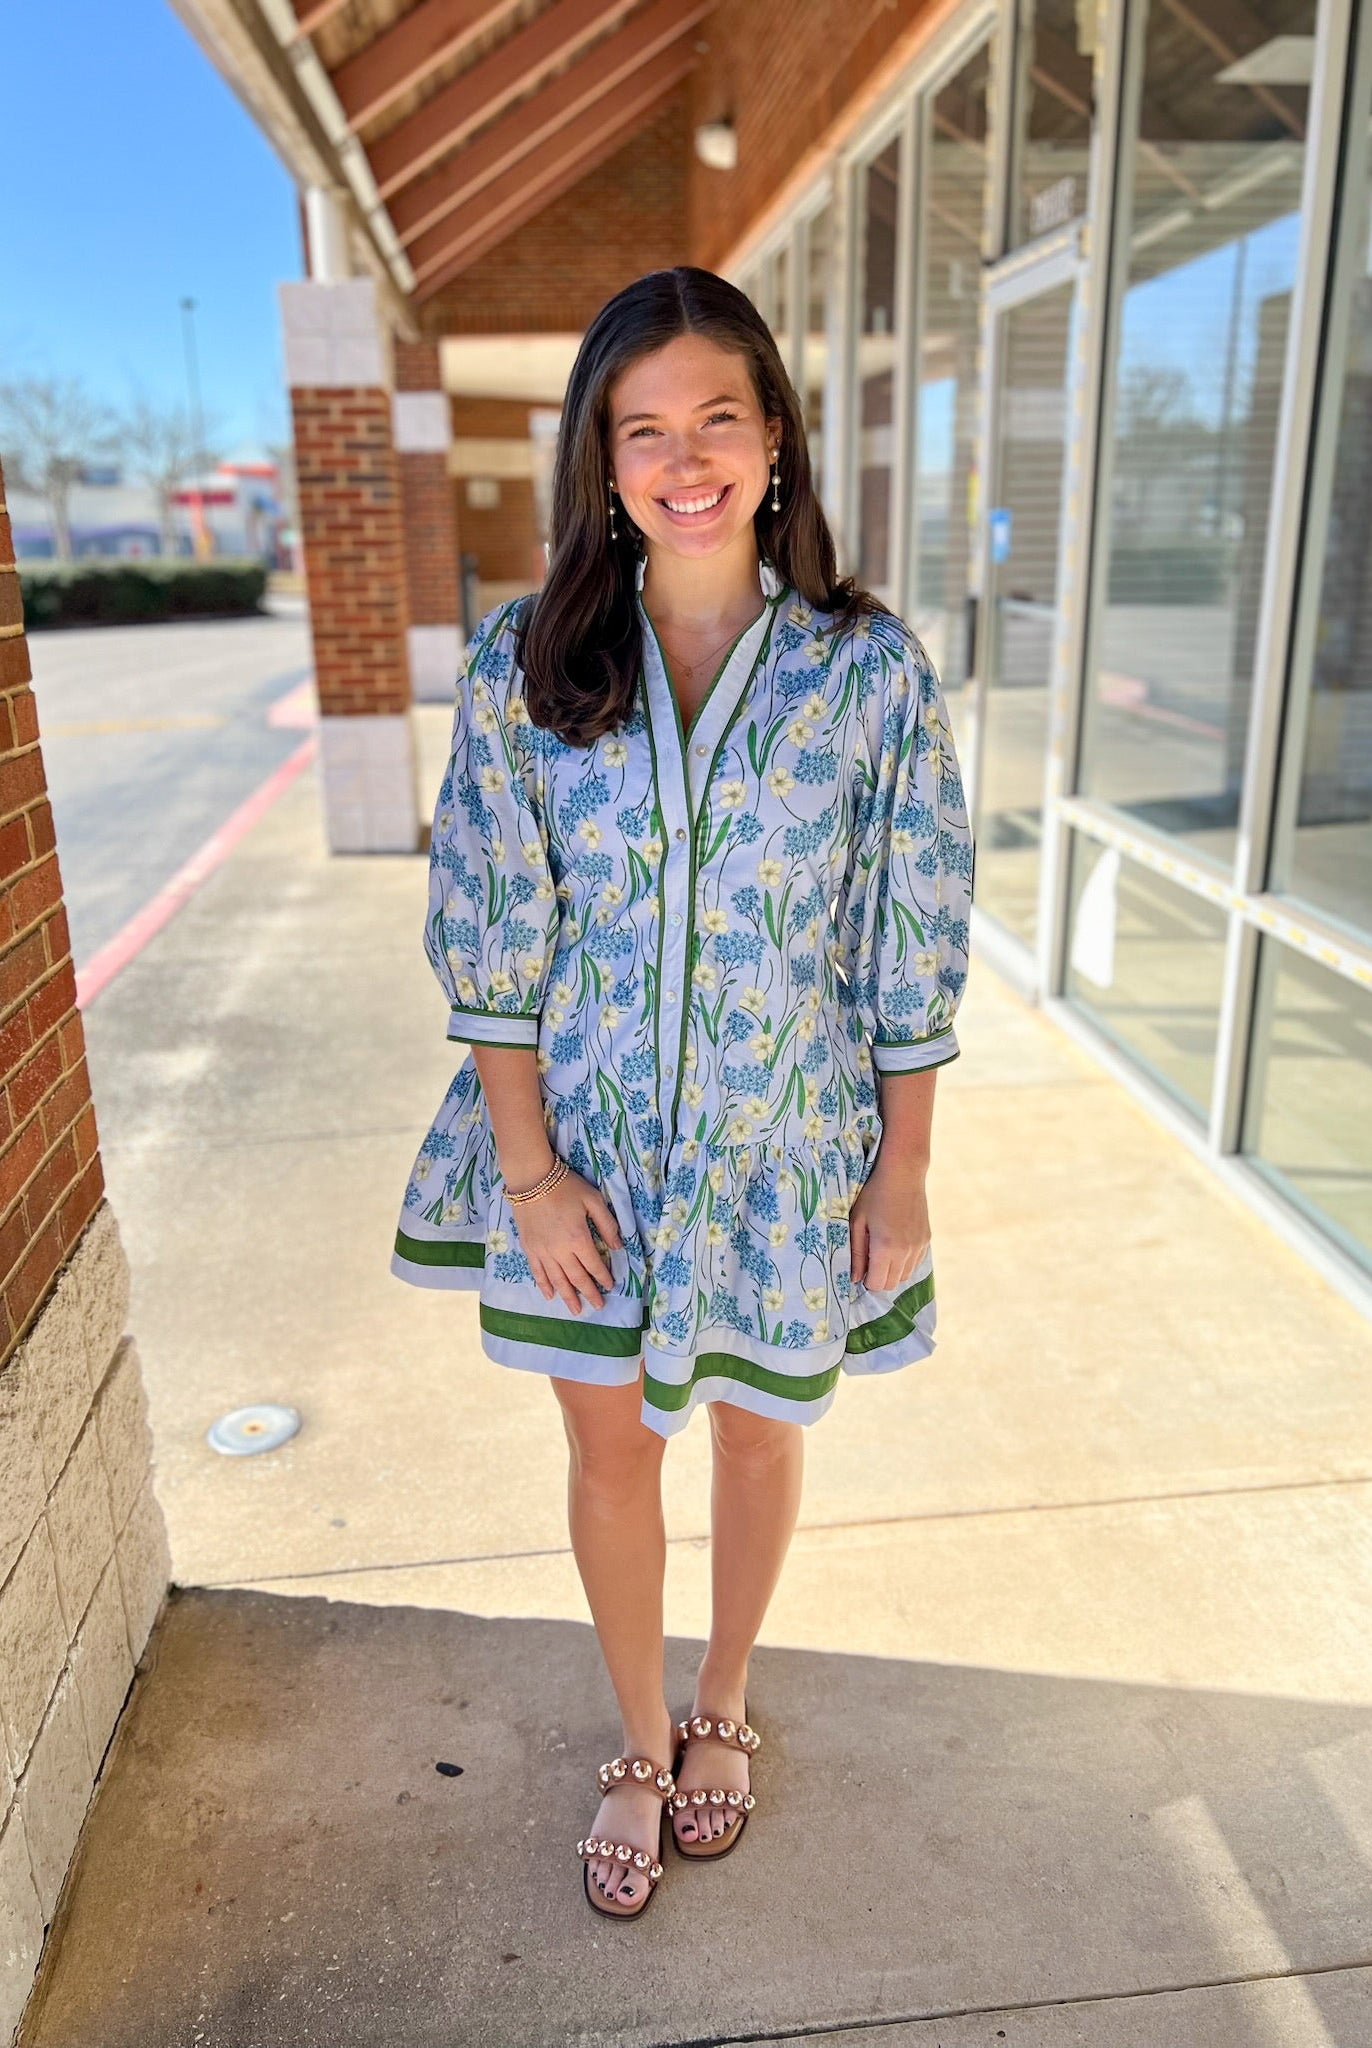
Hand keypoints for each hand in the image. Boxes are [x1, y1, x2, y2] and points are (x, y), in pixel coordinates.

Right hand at [508, 1168, 622, 1313]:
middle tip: (598, 1306)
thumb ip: (607, 1224)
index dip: (603, 1277)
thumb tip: (618, 1246)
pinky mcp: (529, 1249)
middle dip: (589, 1293)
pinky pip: (538, 1273)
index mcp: (579, 1239)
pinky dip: (545, 1286)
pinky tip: (550, 1295)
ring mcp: (543, 1252)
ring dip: (568, 1297)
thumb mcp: (593, 1200)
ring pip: (558, 1280)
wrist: (531, 1180)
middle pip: (577, 1278)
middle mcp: (560, 1251)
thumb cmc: (565, 1187)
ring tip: (576, 1310)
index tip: (610, 1286)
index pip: (594, 1265)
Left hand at [848, 1155, 930, 1292]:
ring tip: (882, 1250)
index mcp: (885, 1248)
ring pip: (904, 1276)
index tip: (861, 1266)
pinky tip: (896, 1243)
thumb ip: (856, 1253)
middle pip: (891, 1284)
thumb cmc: (873, 1195)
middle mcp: (905, 1252)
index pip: (876, 1284)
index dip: (865, 1279)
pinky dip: (904, 1261)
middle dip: (878, 1277)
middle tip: (869, 1258)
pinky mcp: (927, 1240)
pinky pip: (915, 1263)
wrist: (903, 1174)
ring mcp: (919, 1247)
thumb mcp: (857, 1222)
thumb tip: (854, 1278)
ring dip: (892, 1271)